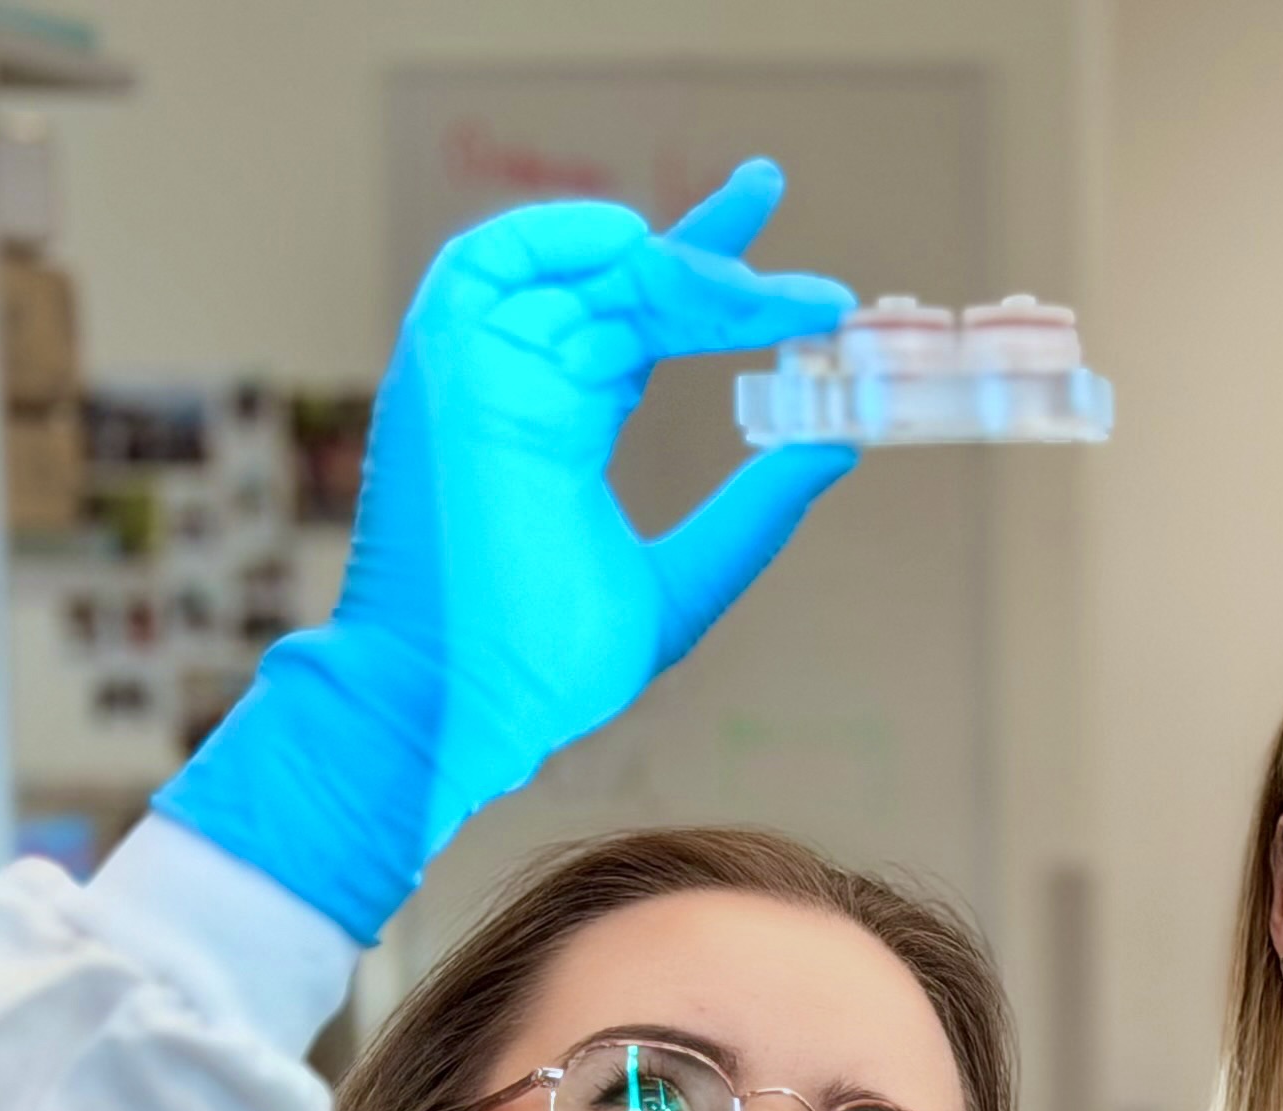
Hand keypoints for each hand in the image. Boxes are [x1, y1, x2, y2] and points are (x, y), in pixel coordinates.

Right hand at [155, 159, 855, 941]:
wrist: (460, 702)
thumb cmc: (547, 663)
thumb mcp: (683, 582)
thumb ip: (753, 515)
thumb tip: (837, 446)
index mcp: (558, 425)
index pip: (642, 324)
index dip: (717, 285)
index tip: (800, 278)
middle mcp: (517, 384)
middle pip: (622, 286)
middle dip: (714, 257)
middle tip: (806, 265)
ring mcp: (480, 373)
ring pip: (579, 276)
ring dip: (670, 264)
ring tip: (752, 289)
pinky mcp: (445, 371)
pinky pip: (485, 265)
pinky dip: (553, 236)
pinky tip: (638, 239)